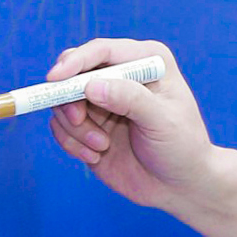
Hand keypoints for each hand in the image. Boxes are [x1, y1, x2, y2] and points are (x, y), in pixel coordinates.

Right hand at [44, 38, 221, 212]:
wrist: (178, 186)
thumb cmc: (181, 147)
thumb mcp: (162, 121)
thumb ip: (129, 99)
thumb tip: (91, 86)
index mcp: (145, 61)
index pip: (101, 50)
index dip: (75, 61)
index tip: (55, 79)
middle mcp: (120, 75)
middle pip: (73, 72)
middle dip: (69, 98)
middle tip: (79, 120)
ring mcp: (102, 101)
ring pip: (62, 101)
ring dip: (76, 128)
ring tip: (101, 146)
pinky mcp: (89, 125)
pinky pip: (61, 126)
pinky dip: (72, 142)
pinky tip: (96, 155)